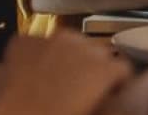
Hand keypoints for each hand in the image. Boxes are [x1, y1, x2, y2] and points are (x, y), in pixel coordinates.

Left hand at [0, 33, 128, 114]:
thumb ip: (105, 99)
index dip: (116, 85)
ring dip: (67, 60)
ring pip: (69, 44)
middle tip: (80, 94)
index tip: (108, 96)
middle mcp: (80, 45)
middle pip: (97, 53)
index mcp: (102, 68)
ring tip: (56, 86)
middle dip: (92, 70)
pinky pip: (40, 45)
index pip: (123, 69)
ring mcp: (50, 39)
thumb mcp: (90, 111)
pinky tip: (33, 78)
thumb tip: (107, 98)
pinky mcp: (24, 41)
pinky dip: (40, 57)